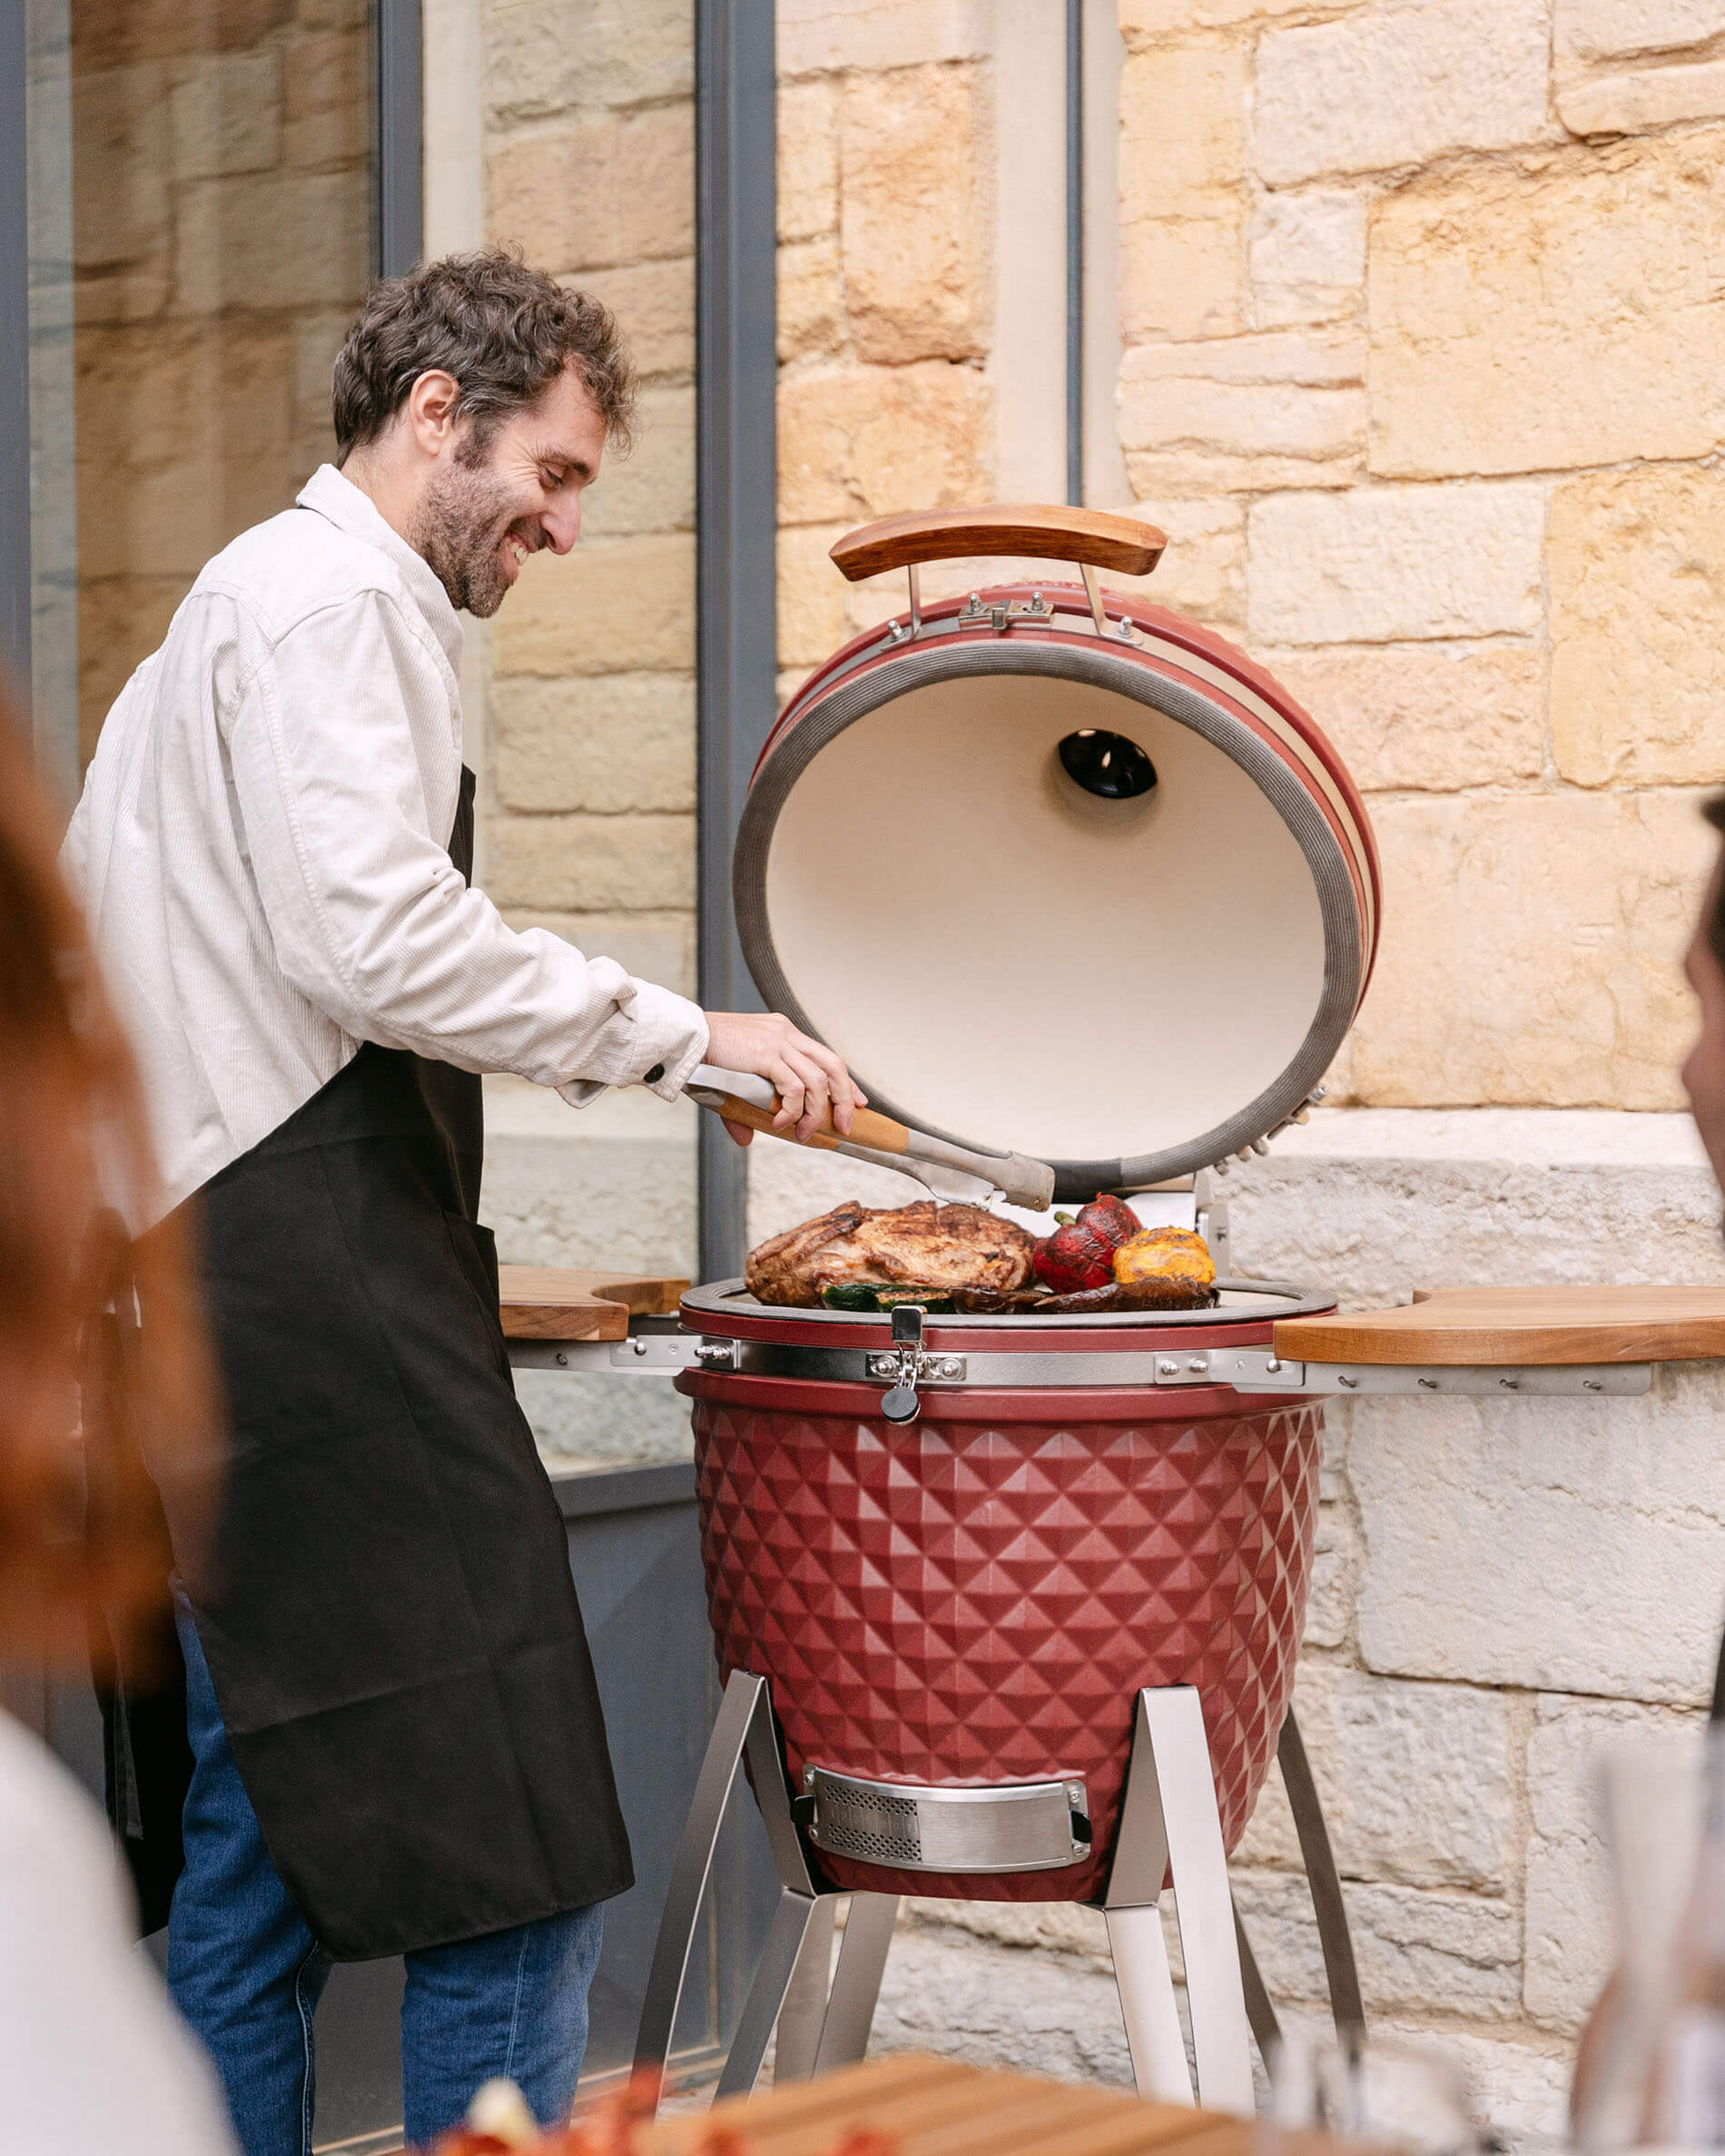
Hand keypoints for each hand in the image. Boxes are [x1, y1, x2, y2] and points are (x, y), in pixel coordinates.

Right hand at [702, 1011, 865, 1146]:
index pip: (825, 1057)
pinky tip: (781, 1124)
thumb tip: (747, 1140)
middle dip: (845, 1098)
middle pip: (833, 1065)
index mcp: (782, 1033)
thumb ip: (744, 1111)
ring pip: (817, 1080)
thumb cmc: (703, 1056)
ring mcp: (778, 1042)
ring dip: (816, 1112)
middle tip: (844, 1125)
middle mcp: (786, 1033)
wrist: (683, 1038)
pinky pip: (793, 1087)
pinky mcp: (766, 1054)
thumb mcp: (732, 1082)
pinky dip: (792, 1110)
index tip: (857, 1102)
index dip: (846, 1082)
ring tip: (805, 1133)